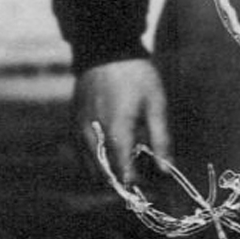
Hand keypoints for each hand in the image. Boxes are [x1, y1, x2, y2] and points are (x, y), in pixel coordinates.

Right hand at [73, 58, 167, 184]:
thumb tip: (166, 170)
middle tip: (141, 178)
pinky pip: (81, 153)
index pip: (122, 174)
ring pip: (88, 167)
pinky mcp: (73, 124)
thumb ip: (161, 140)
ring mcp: (79, 130)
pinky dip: (95, 160)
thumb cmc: (137, 76)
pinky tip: (112, 152)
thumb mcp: (156, 105)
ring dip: (106, 173)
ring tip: (128, 166)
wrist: (106, 51)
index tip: (150, 187)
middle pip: (102, 176)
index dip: (136, 185)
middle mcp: (92, 137)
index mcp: (116, 133)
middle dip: (120, 182)